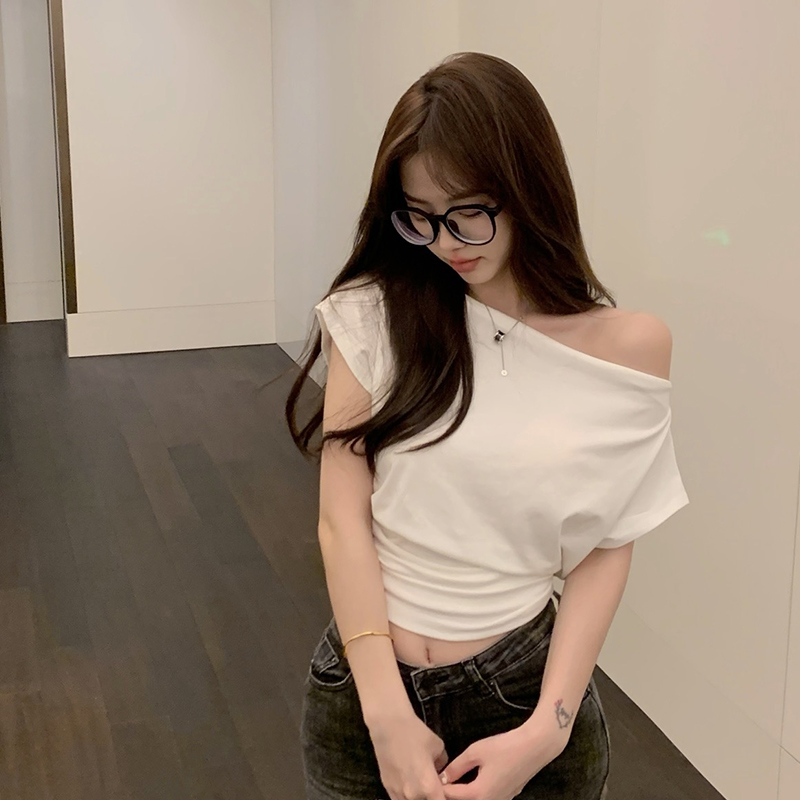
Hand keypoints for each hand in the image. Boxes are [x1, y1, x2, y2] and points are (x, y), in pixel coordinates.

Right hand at [367, 710, 449, 799]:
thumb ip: (442, 766)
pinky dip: (407, 795)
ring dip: (419, 796)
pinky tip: (410, 782)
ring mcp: (397, 793)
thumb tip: (440, 774)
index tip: (445, 790)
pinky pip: (400, 799)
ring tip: (421, 783)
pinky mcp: (386, 788)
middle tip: (434, 785)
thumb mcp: (439, 747)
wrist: (388, 725)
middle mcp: (412, 796)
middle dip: (432, 796)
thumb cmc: (416, 733)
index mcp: (428, 787)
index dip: (445, 797)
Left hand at [439, 724, 564, 799]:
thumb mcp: (476, 752)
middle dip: (450, 794)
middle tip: (440, 783)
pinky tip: (470, 783)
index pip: (451, 796)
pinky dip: (476, 794)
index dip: (438, 789)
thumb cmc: (504, 747)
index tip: (429, 781)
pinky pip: (487, 799)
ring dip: (463, 796)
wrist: (533, 748)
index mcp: (478, 794)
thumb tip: (442, 777)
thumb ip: (457, 767)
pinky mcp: (507, 798)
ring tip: (452, 783)